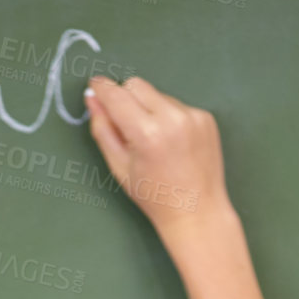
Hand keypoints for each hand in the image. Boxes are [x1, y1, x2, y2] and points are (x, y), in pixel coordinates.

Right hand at [83, 74, 233, 243]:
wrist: (197, 213)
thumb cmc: (155, 196)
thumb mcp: (119, 167)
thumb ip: (103, 129)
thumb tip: (92, 100)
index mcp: (147, 133)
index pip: (116, 95)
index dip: (102, 89)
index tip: (94, 86)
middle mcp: (172, 119)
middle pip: (136, 85)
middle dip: (125, 98)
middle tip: (126, 124)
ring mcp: (193, 116)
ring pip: (157, 94)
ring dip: (149, 109)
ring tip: (155, 140)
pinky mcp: (206, 118)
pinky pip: (177, 105)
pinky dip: (169, 117)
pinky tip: (172, 142)